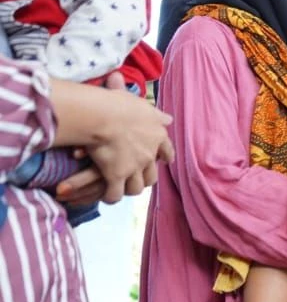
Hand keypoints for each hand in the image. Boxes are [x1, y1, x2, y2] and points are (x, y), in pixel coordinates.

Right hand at [54, 71, 173, 203]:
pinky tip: (106, 197)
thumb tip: (166, 115)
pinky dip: (111, 197)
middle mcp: (149, 153)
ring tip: (121, 190)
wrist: (103, 114)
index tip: (166, 162)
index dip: (166, 157)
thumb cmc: (118, 103)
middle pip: (153, 174)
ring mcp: (134, 166)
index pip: (167, 150)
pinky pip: (115, 193)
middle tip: (139, 179)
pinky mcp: (116, 175)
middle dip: (147, 178)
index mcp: (156, 135)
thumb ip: (152, 112)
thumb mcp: (139, 103)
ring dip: (129, 189)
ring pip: (137, 187)